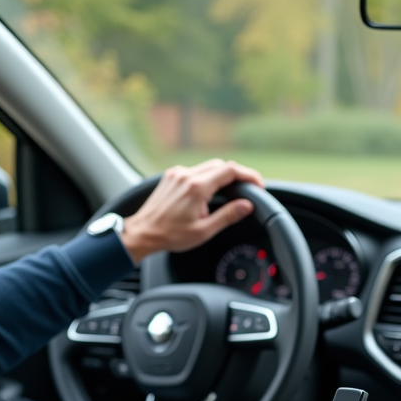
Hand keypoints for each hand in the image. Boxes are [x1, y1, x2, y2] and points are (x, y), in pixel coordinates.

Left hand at [120, 159, 264, 263]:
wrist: (143, 232)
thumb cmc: (170, 235)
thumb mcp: (204, 231)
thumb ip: (228, 216)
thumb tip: (246, 206)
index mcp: (196, 188)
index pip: (230, 171)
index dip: (249, 175)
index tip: (257, 184)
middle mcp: (187, 175)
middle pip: (221, 165)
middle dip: (237, 175)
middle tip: (246, 189)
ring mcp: (177, 173)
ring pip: (208, 166)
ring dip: (221, 176)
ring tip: (228, 193)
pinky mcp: (172, 175)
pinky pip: (195, 170)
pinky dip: (206, 178)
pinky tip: (207, 193)